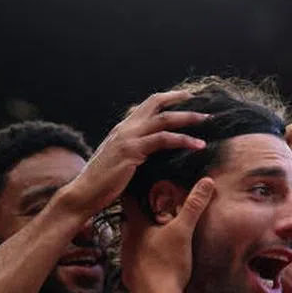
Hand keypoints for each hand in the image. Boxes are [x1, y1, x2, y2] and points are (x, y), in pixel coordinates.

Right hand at [63, 90, 208, 214]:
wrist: (84, 194)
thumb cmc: (103, 183)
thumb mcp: (120, 162)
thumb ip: (135, 152)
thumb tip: (153, 154)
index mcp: (123, 128)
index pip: (147, 105)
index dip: (168, 99)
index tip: (187, 98)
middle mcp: (125, 128)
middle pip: (156, 102)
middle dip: (181, 100)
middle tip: (203, 103)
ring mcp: (128, 137)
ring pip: (164, 119)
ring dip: (188, 118)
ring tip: (207, 121)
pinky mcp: (132, 151)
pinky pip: (163, 140)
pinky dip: (183, 140)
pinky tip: (197, 145)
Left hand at [127, 177, 214, 292]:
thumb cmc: (168, 263)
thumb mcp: (184, 231)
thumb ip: (194, 206)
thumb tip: (206, 182)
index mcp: (136, 226)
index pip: (129, 202)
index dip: (133, 192)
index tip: (137, 185)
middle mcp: (127, 241)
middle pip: (130, 222)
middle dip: (140, 216)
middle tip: (151, 210)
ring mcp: (127, 259)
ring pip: (131, 242)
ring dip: (141, 238)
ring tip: (154, 236)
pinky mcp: (131, 276)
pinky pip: (135, 261)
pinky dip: (142, 258)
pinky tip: (153, 261)